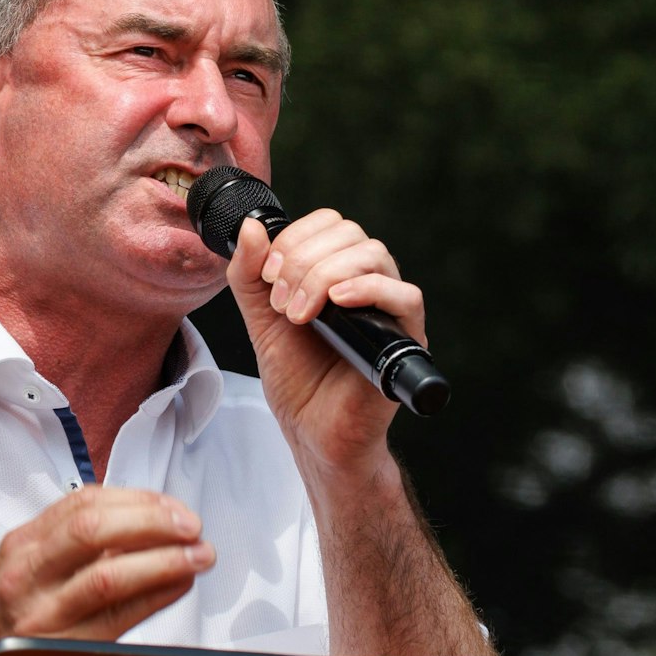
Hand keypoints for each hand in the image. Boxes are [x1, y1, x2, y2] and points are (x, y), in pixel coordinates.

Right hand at [0, 487, 213, 654]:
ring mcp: (41, 612)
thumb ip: (82, 543)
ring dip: (164, 560)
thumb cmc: (20, 618)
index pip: (83, 501)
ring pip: (107, 575)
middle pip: (92, 528)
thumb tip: (154, 521)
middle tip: (191, 526)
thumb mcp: (36, 568)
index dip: (137, 499)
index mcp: (24, 544)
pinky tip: (179, 585)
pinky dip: (156, 595)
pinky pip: (116, 616)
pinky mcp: (62, 646)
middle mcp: (27, 573)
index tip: (172, 505)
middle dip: (152, 521)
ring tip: (198, 556)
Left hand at [226, 210, 426, 481]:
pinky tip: (337, 304)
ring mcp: (389, 309)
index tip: (268, 274)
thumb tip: (252, 226)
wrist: (313, 432)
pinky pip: (406, 295)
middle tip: (280, 301)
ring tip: (298, 314)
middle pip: (350, 234)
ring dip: (324, 275)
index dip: (296, 238)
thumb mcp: (260, 319)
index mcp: (339, 272)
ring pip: (374, 255)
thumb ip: (249, 275)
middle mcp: (368, 283)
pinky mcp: (406, 338)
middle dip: (303, 260)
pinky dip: (368, 289)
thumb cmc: (297, 378)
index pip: (330, 224)